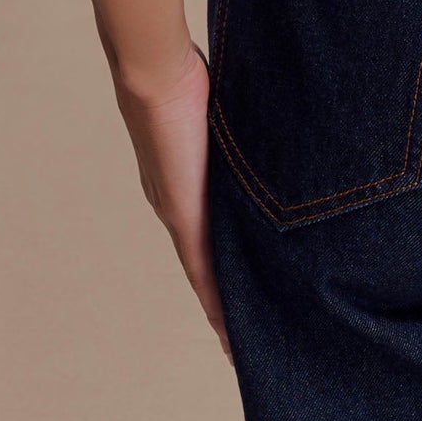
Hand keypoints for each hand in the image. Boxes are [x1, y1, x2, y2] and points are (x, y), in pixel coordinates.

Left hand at [113, 40, 230, 357]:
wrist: (154, 73)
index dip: (221, 270)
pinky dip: (215, 301)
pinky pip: (201, 270)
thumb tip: (267, 121)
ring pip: (203, 277)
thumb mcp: (222, 114)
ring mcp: (177, 215)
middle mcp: (176, 207)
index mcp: (183, 185)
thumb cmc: (185, 76)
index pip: (206, 238)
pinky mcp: (183, 216)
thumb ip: (239, 131)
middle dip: (223, 302)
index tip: (237, 297)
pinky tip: (227, 328)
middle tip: (240, 340)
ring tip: (237, 346)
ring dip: (220, 311)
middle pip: (204, 268)